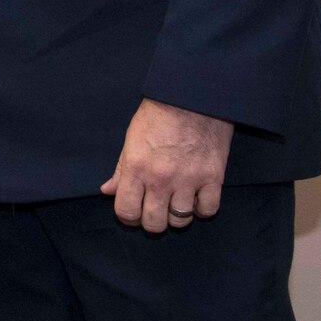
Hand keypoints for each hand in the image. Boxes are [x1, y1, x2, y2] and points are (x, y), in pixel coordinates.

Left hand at [100, 98, 233, 231]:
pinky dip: (202, 209)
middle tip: (154, 211)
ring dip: (176, 216)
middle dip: (151, 222)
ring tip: (175, 203)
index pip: (126, 211)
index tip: (133, 213)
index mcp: (136, 169)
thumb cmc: (157, 116)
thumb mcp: (130, 140)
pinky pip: (208, 210)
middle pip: (154, 223)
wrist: (191, 98)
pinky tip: (196, 199)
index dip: (128, 217)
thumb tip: (107, 191)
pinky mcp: (213, 177)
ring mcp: (188, 180)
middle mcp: (161, 179)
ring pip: (180, 221)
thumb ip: (120, 170)